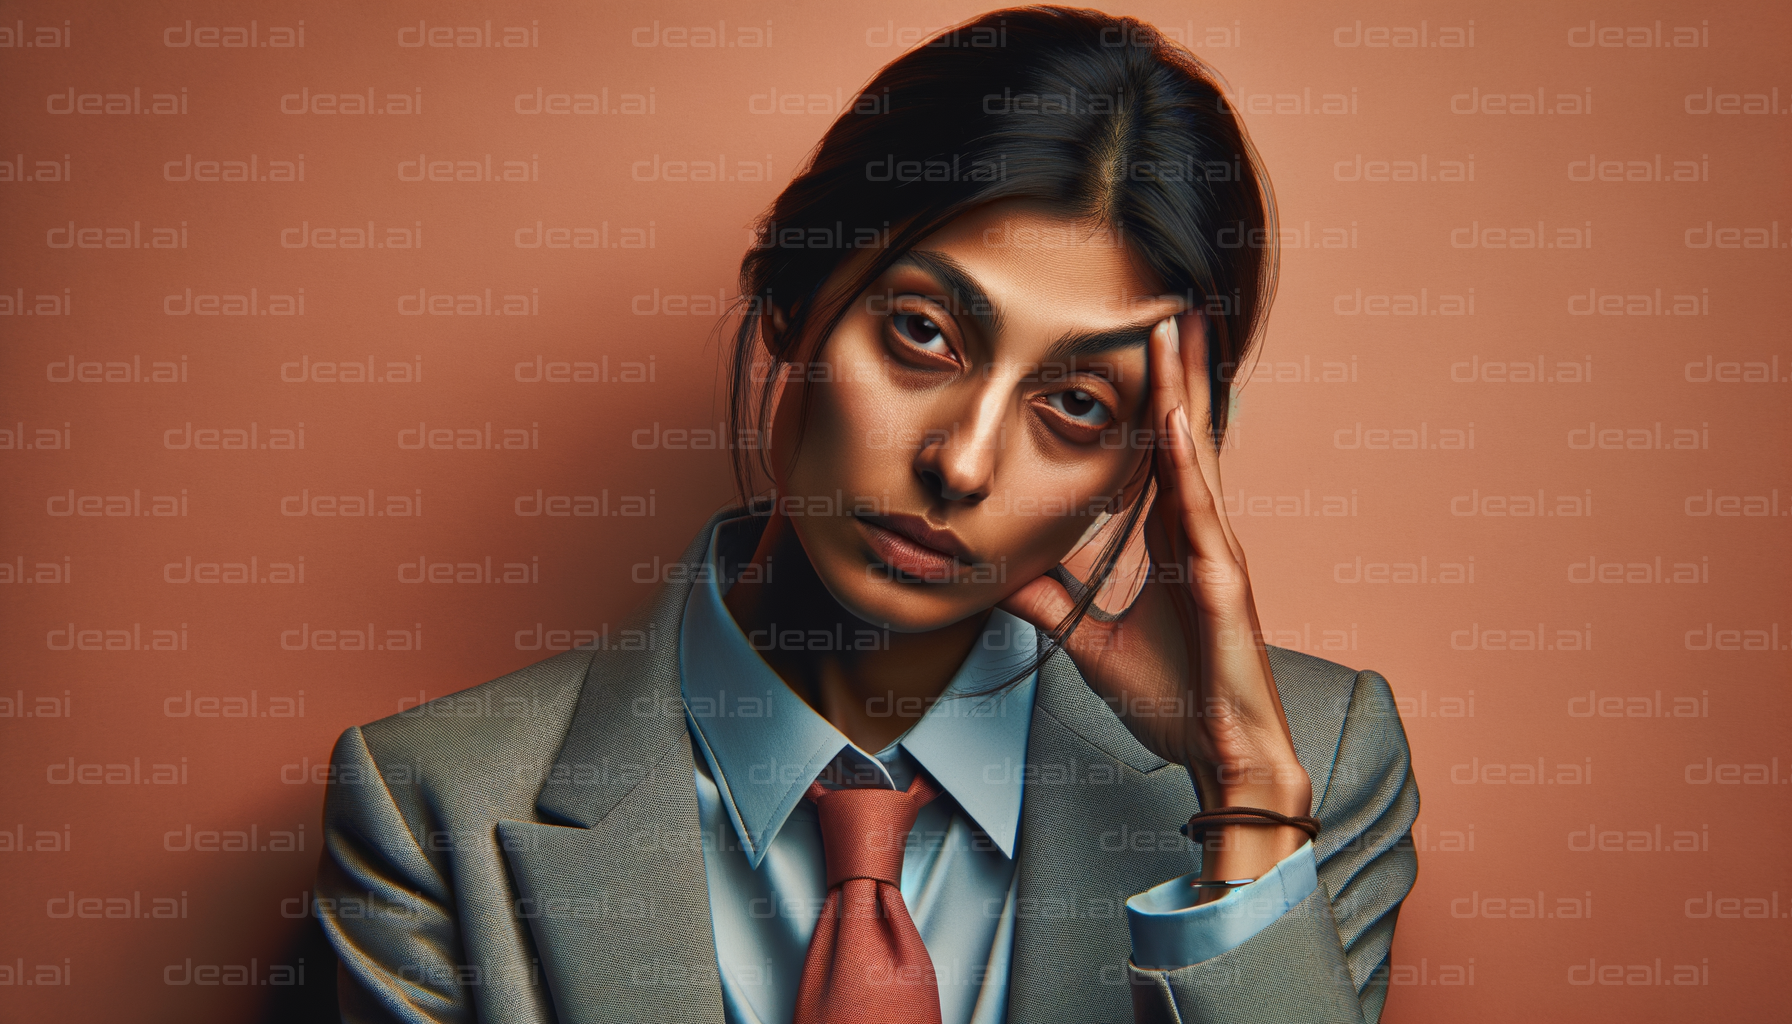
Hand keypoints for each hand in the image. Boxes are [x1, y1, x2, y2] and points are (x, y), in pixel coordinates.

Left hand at [1000, 315, 1311, 888]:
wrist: (1219, 755)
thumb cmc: (1173, 698)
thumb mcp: (1087, 639)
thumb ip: (1048, 600)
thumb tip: (997, 571)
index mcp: (1173, 543)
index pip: (1157, 453)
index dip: (1149, 396)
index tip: (1138, 340)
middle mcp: (1200, 536)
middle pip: (1185, 434)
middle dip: (1174, 367)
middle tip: (1163, 299)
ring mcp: (1217, 554)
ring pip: (1198, 454)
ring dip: (1185, 388)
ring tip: (1174, 325)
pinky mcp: (1225, 583)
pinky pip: (1203, 511)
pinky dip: (1191, 461)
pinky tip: (1180, 418)